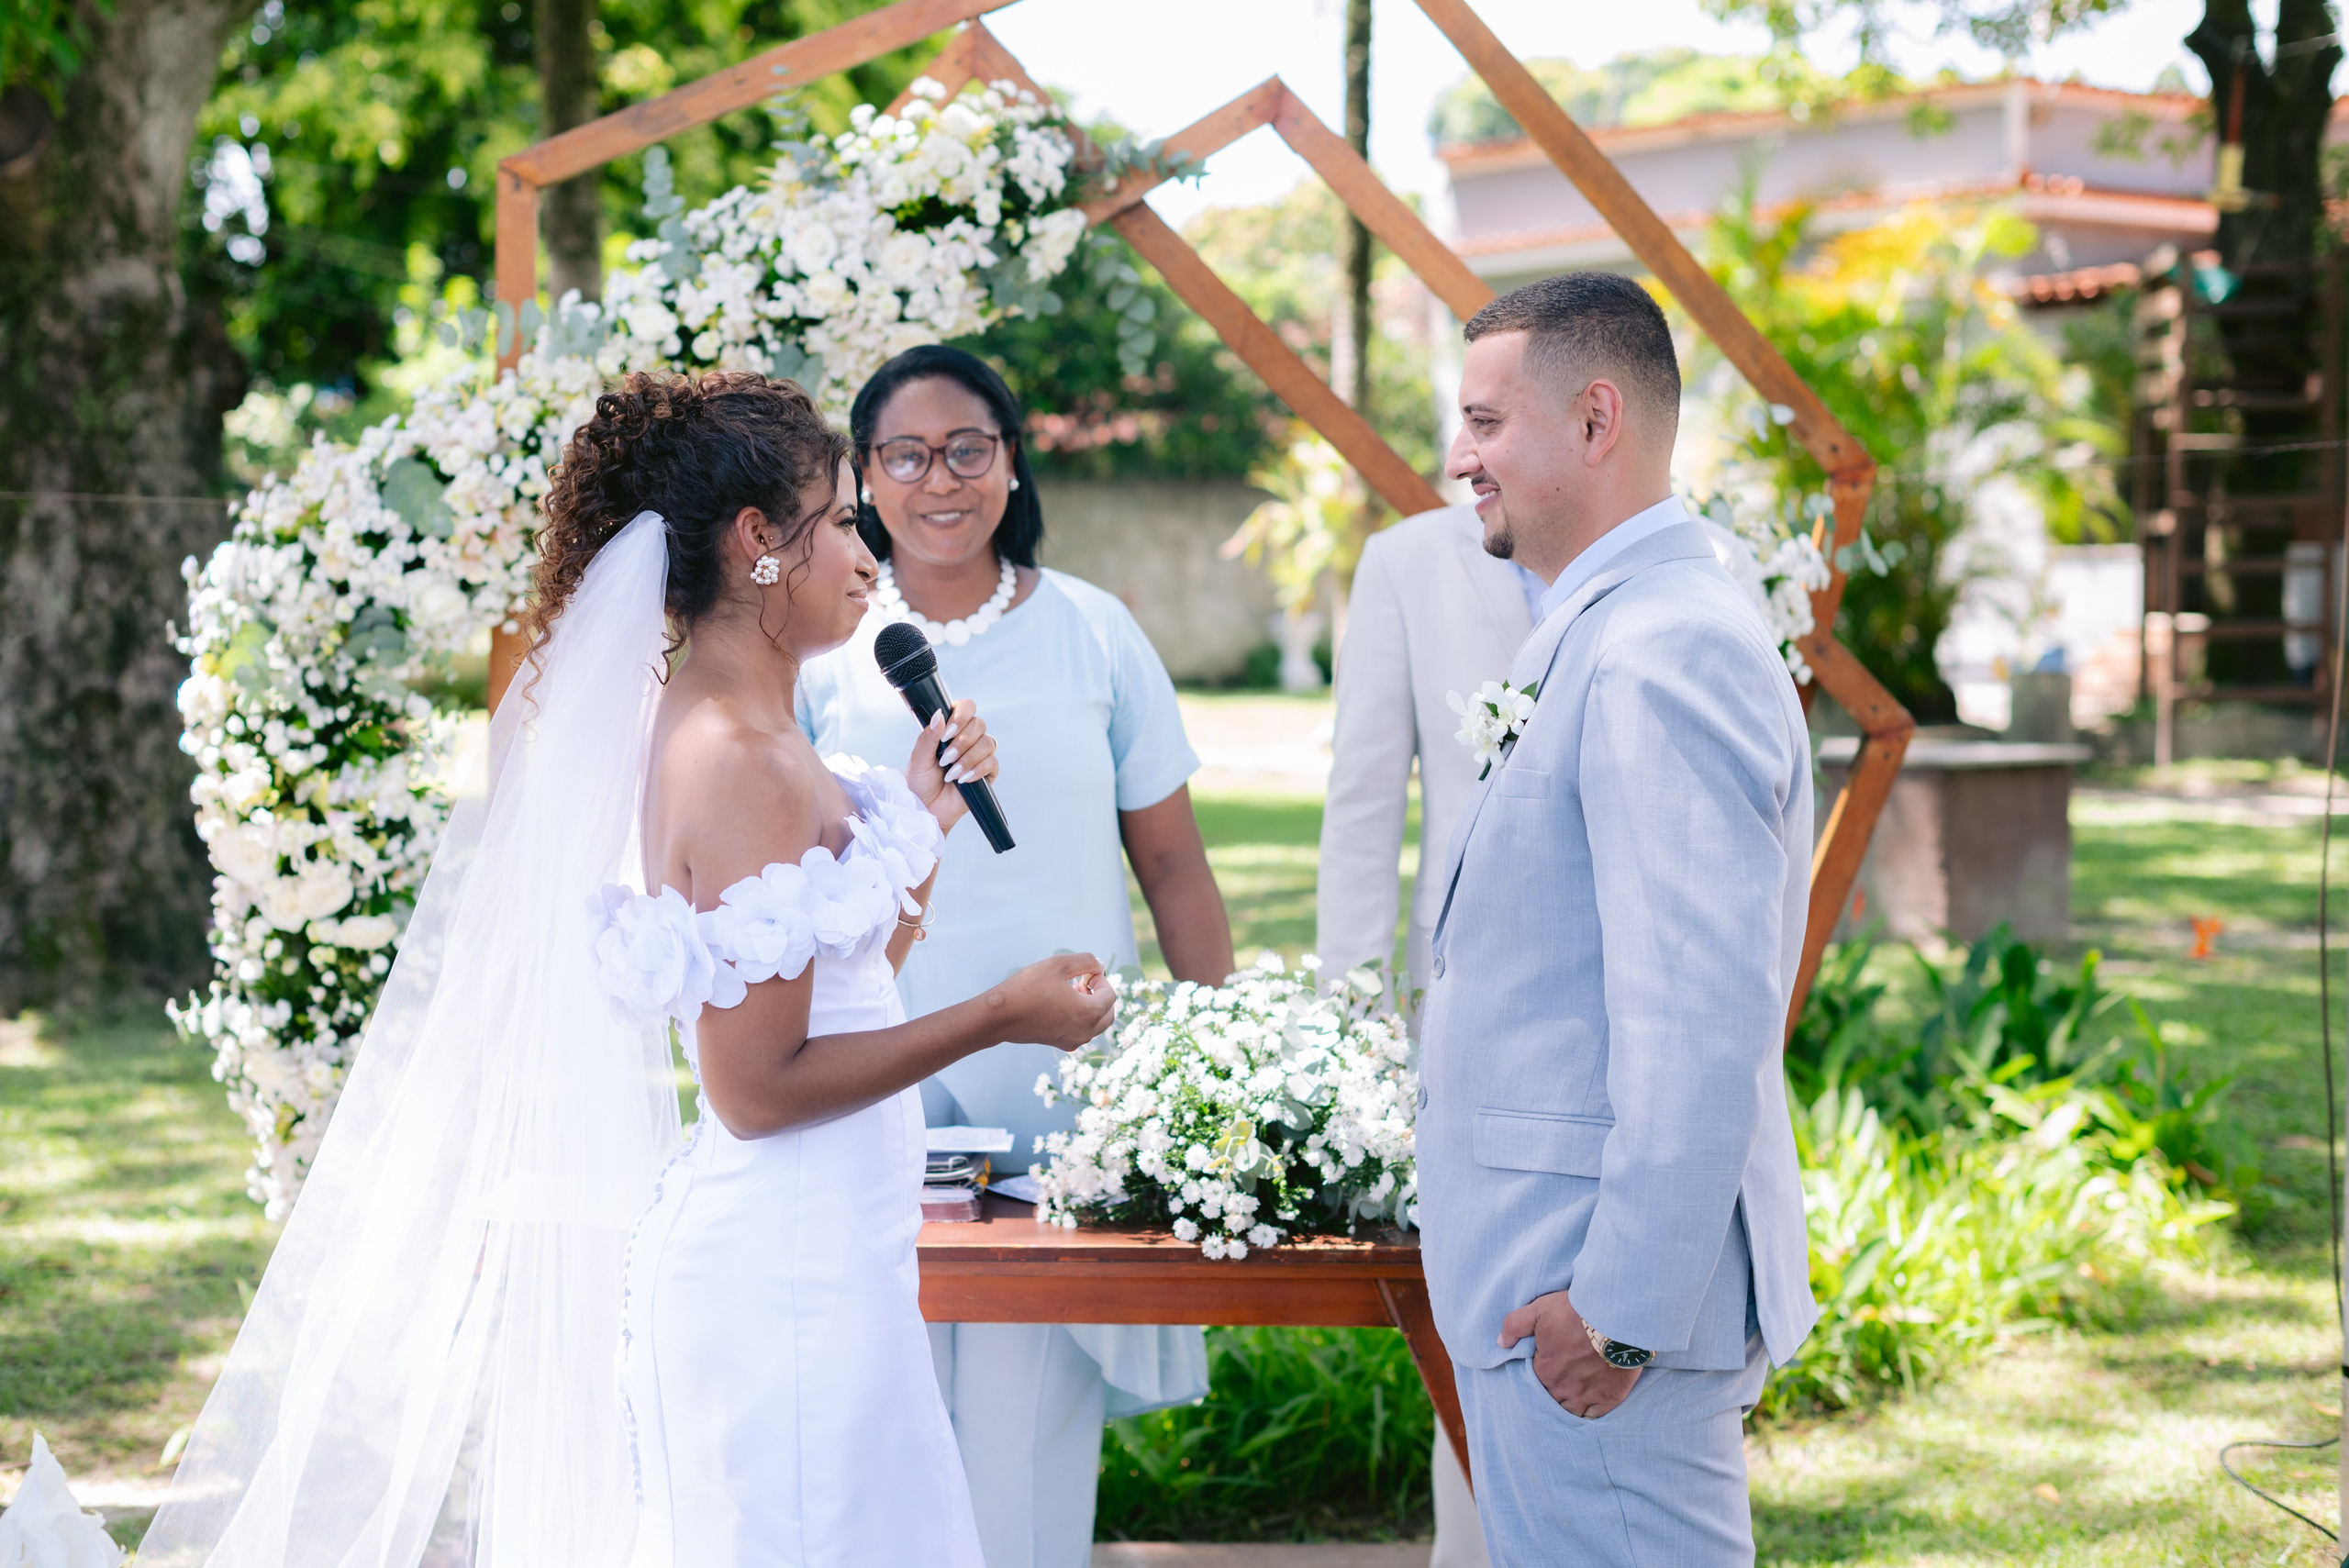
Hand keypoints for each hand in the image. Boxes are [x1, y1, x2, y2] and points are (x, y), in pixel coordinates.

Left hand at [905, 699, 997, 832]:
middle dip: (962, 742)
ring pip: (988, 743)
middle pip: (979, 724)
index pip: (966, 708)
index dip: (961, 716)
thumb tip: (938, 715)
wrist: (927, 809)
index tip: (946, 733)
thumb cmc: (920, 783)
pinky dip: (977, 770)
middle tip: (945, 759)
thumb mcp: (919, 758)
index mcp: (951, 729)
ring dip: (968, 758)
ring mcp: (979, 755)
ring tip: (951, 773)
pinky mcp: (987, 773)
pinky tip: (963, 780)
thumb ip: (928, 736)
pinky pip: (992, 762)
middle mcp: (967, 738)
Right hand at [990, 953, 1116, 1049]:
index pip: (1110, 995)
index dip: (1100, 979)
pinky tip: (1062, 1003)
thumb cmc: (1028, 988)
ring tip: (1072, 990)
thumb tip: (1100, 966)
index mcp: (1089, 1013)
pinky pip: (1082, 1031)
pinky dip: (1081, 1017)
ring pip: (1097, 1024)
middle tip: (1082, 980)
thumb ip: (1086, 961)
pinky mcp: (1061, 1044)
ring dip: (1091, 1006)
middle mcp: (1086, 1032)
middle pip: (1108, 1013)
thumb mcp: (1058, 964)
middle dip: (1100, 994)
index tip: (1084, 971)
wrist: (999, 1016)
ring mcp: (1074, 1041)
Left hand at [1499, 1289, 1639, 1419]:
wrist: (1616, 1319)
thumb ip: (1515, 1326)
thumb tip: (1501, 1343)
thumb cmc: (1576, 1313)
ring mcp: (1585, 1396)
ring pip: (1569, 1411)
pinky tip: (1587, 1408)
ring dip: (1567, 1405)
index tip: (1546, 1367)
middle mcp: (1561, 1388)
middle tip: (1558, 1382)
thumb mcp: (1538, 1310)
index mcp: (1543, 1370)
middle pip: (1550, 1399)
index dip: (1539, 1375)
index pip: (1533, 1382)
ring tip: (1571, 1396)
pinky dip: (1588, 1414)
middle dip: (1552, 1392)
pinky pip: (1592, 1417)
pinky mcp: (1607, 1399)